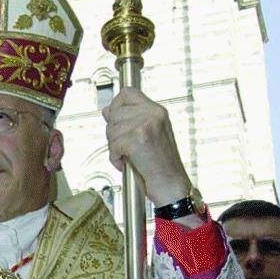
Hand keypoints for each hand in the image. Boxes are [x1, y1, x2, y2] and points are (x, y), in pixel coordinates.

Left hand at [103, 87, 190, 205]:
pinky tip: (127, 162)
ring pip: (111, 130)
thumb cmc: (161, 165)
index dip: (116, 105)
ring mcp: (145, 125)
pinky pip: (113, 145)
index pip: (127, 92)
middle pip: (114, 112)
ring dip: (114, 147)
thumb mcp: (148, 135)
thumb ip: (129, 120)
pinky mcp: (138, 139)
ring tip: (129, 156)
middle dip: (113, 132)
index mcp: (157, 111)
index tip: (116, 120)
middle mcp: (153, 114)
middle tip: (126, 146)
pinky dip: (115, 158)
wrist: (172, 185)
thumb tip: (107, 110)